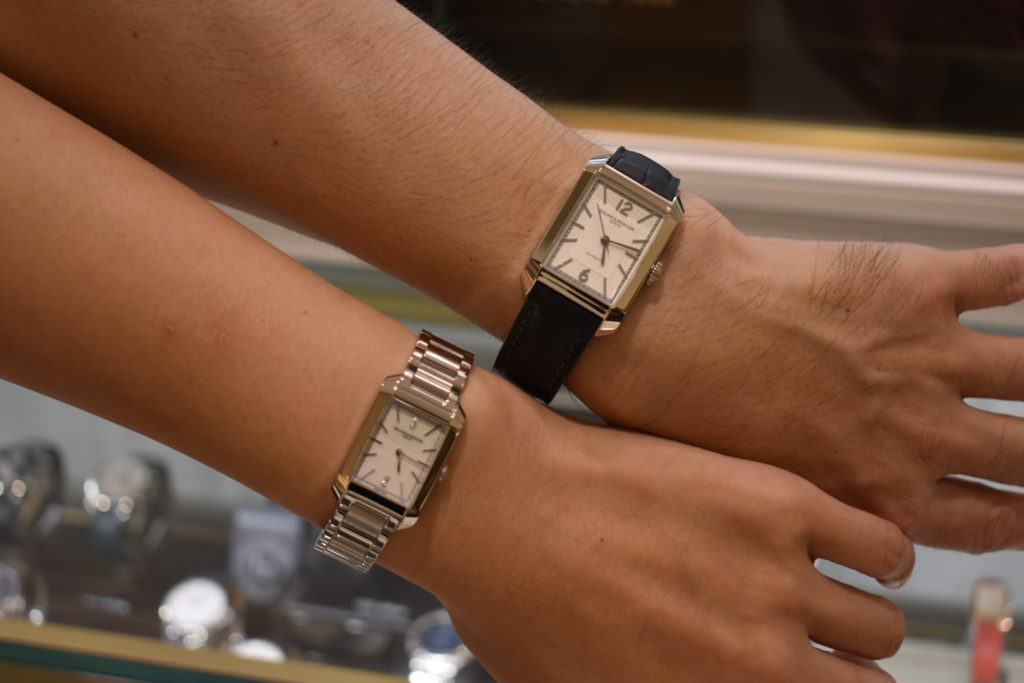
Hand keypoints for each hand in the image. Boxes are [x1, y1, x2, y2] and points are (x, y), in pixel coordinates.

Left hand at [385, 375, 913, 682]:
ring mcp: (776, 584)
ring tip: (829, 589)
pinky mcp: (781, 505)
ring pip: (879, 622)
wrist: (497, 500)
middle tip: (815, 646)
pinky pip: (882, 544)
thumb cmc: (515, 598)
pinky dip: (879, 552)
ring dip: (859, 612)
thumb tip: (697, 676)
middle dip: (842, 672)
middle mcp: (759, 665)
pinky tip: (850, 545)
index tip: (804, 675)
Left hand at [572, 194, 1023, 552]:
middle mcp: (923, 435)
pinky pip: (1004, 275)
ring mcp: (929, 358)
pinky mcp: (917, 285)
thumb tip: (835, 507)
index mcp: (881, 494)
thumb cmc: (689, 406)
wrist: (671, 325)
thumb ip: (819, 500)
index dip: (1018, 518)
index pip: (987, 522)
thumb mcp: (762, 489)